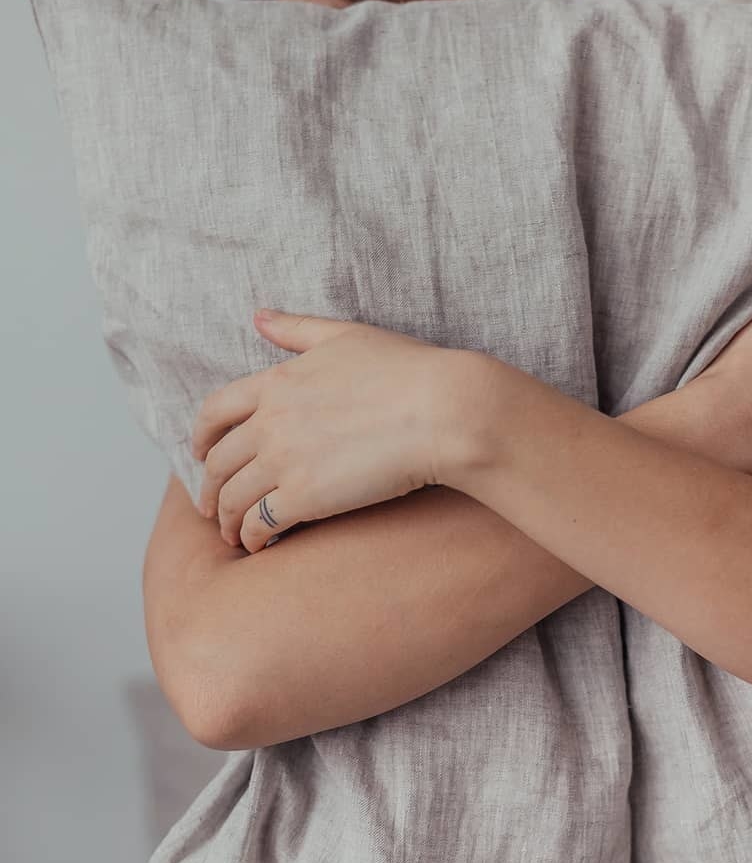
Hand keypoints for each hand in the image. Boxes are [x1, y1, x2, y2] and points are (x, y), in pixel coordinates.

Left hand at [190, 309, 470, 551]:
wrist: (442, 410)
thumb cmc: (406, 370)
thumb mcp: (346, 336)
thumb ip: (297, 329)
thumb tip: (259, 317)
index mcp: (277, 381)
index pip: (216, 410)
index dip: (200, 437)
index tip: (199, 455)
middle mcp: (270, 421)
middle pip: (218, 461)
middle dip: (208, 488)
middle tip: (211, 507)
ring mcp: (284, 460)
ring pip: (232, 498)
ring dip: (226, 520)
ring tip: (234, 534)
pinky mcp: (305, 497)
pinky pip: (260, 523)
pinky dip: (252, 537)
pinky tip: (261, 545)